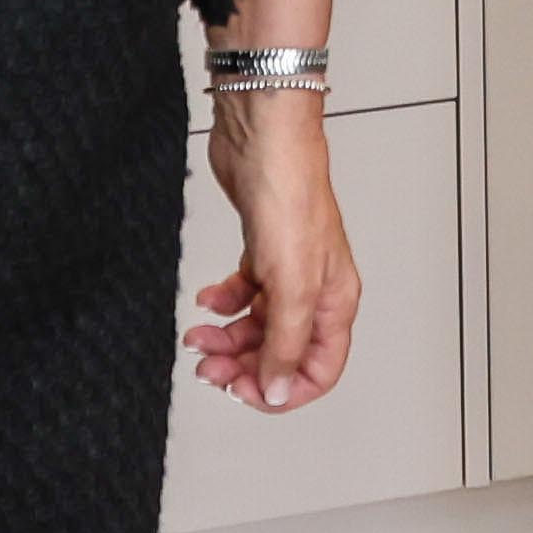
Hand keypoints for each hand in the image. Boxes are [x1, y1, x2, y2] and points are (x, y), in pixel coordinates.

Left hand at [186, 86, 360, 412]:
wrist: (262, 140)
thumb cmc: (290, 196)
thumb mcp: (291, 285)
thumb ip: (285, 343)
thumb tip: (278, 391)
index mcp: (334, 302)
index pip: (318, 370)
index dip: (283, 389)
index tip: (246, 392)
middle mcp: (314, 290)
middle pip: (281, 351)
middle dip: (244, 365)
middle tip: (209, 369)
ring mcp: (287, 270)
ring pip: (258, 325)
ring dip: (227, 338)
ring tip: (199, 336)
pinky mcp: (261, 250)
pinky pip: (242, 293)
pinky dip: (223, 302)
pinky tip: (208, 298)